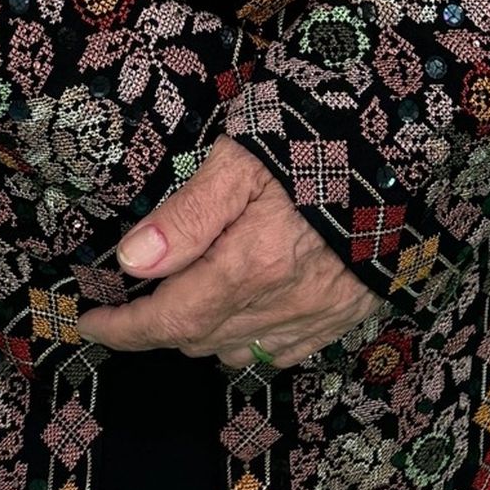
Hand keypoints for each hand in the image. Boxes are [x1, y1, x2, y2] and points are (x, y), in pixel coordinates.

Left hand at [72, 135, 386, 370]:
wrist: (401, 144)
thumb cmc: (313, 137)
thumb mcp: (241, 158)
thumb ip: (187, 215)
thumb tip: (131, 261)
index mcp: (252, 264)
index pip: (169, 317)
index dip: (123, 328)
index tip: (89, 320)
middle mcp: (284, 303)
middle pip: (198, 337)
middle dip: (155, 325)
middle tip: (130, 295)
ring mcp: (319, 315)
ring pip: (236, 351)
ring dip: (198, 333)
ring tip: (181, 298)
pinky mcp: (346, 315)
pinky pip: (281, 351)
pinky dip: (247, 340)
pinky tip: (239, 311)